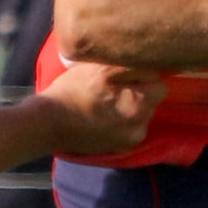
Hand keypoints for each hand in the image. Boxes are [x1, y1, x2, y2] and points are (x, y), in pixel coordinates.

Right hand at [35, 65, 165, 154]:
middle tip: (119, 88)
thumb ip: (131, 64)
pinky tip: (108, 117)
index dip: (145, 75)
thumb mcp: (101, 66)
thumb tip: (154, 61)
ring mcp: (133, 137)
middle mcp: (140, 122)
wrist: (47, 123)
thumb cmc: (72, 89)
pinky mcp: (124, 146)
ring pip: (146, 113)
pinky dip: (127, 122)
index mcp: (138, 101)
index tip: (129, 74)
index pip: (159, 82)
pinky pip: (135, 128)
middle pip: (155, 98)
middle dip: (143, 91)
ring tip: (111, 103)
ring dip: (136, 107)